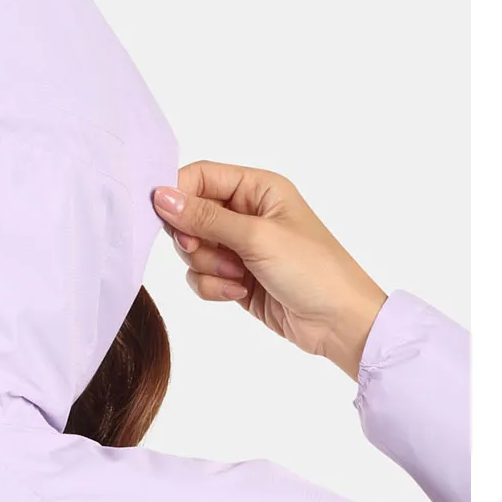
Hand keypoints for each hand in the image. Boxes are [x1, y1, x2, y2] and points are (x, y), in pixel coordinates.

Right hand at [152, 161, 387, 379]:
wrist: (340, 324)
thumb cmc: (312, 270)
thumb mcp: (257, 237)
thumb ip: (205, 217)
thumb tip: (161, 196)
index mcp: (257, 188)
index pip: (200, 176)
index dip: (178, 194)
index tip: (165, 218)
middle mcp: (246, 212)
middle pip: (189, 214)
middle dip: (194, 237)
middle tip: (208, 250)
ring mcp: (239, 246)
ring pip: (191, 248)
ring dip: (207, 265)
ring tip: (238, 276)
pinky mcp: (234, 276)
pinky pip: (200, 275)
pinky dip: (213, 285)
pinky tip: (239, 292)